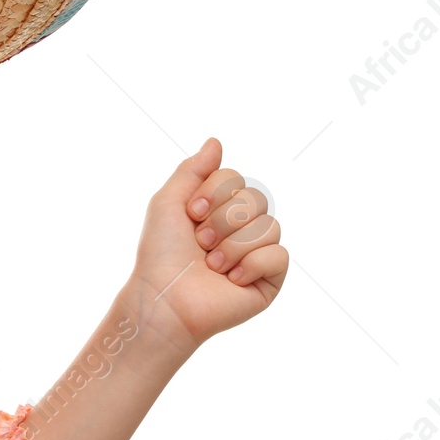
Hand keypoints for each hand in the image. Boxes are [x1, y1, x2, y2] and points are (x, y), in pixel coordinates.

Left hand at [127, 137, 288, 351]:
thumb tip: (216, 141)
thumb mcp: (169, 202)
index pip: (235, 178)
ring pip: (269, 226)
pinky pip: (279, 255)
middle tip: (200, 242)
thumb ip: (192, 170)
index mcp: (219, 208)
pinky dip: (250, 266)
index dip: (214, 193)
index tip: (191, 214)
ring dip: (232, 246)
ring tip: (212, 265)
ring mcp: (258, 253)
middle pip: (256, 198)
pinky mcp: (270, 279)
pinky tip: (232, 280)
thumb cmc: (161, 253)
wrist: (166, 297)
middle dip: (224, 220)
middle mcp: (241, 227)